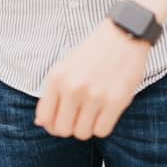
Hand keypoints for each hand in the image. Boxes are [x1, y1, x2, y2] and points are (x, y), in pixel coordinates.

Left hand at [34, 18, 150, 138]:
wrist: (124, 33)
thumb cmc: (94, 50)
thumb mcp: (66, 65)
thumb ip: (53, 93)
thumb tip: (41, 123)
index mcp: (57, 77)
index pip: (44, 118)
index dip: (52, 125)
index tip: (61, 119)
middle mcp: (73, 88)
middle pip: (62, 130)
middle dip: (70, 127)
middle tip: (79, 116)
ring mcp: (94, 96)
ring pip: (83, 133)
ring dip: (87, 126)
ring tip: (93, 111)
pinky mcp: (116, 101)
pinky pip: (102, 131)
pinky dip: (103, 125)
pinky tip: (105, 111)